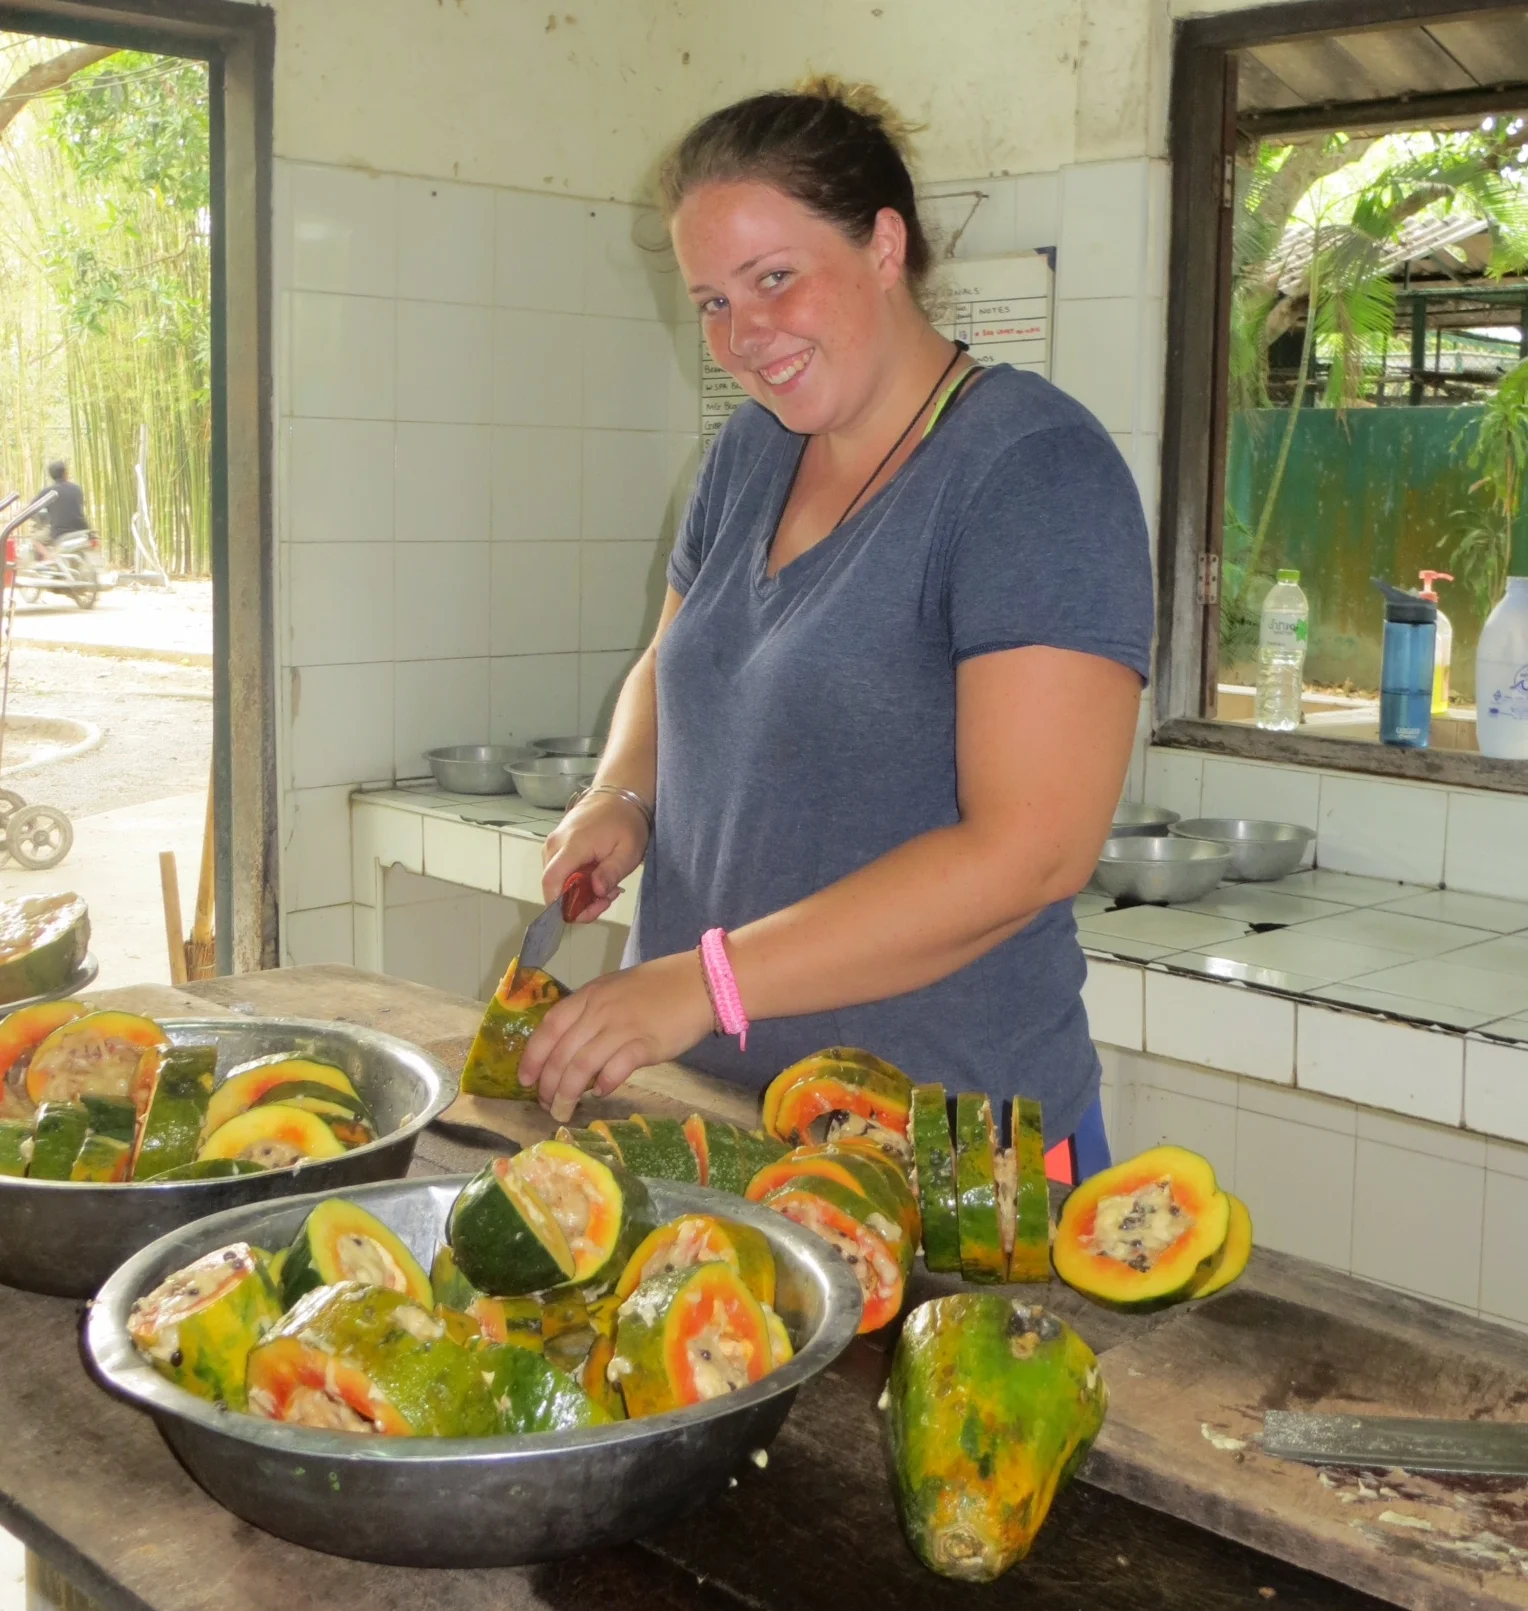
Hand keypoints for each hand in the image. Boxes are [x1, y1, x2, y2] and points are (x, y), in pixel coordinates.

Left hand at [517, 951, 714, 1122]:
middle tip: (546, 1104)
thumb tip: (573, 1051)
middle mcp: (599, 1010)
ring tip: (564, 1110)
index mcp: (589, 996)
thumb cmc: (658, 988)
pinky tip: (602, 1093)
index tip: (525, 1079)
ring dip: (568, 1093)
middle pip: (561, 1052)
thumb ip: (593, 1015)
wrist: (701, 982)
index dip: (533, 1056)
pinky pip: (615, 1068)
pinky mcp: (645, 1043)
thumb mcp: (616, 992)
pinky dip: (604, 1084)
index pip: (549, 1027)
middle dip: (548, 1083)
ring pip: (581, 1065)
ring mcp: (622, 1026)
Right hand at [541, 792, 648, 921]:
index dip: (560, 905)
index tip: (584, 913)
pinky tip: (597, 876)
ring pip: (556, 881)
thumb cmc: (626, 821)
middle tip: (607, 898)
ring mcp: (553, 844)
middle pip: (552, 887)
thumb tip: (595, 891)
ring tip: (606, 885)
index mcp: (572, 845)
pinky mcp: (556, 845)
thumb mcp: (628, 850)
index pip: (551, 882)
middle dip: (577, 902)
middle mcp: (554, 845)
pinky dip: (576, 881)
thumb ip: (611, 872)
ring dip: (579, 892)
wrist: (618, 794)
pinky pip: (559, 871)